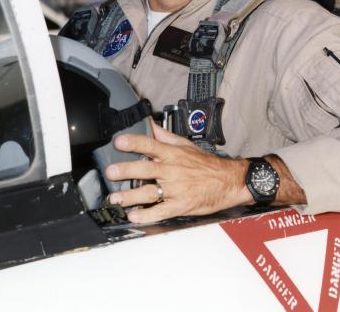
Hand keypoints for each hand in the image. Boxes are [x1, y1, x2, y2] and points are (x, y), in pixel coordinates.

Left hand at [105, 119, 251, 223]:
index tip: (119, 142)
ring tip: (115, 198)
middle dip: (126, 170)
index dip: (134, 142)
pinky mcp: (180, 206)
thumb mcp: (187, 145)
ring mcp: (176, 190)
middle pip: (145, 169)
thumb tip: (149, 124)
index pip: (151, 144)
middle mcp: (172, 171)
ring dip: (130, 196)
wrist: (229, 182)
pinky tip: (134, 216)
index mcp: (173, 154)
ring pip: (149, 192)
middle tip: (111, 172)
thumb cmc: (207, 164)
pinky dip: (146, 215)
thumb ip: (165, 136)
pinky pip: (161, 212)